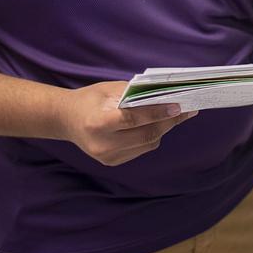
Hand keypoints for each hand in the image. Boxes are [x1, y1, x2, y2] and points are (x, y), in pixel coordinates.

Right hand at [59, 81, 197, 165]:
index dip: (158, 113)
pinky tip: (156, 124)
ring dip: (163, 129)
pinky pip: (141, 149)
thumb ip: (135, 94)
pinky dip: (151, 137)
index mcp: (98, 123)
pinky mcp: (113, 162)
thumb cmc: (90, 99)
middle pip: (146, 135)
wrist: (66, 120)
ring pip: (148, 144)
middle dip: (169, 122)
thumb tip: (166, 95)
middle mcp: (102, 144)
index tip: (179, 106)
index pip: (134, 119)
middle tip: (187, 110)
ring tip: (175, 115)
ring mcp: (107, 157)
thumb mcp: (109, 90)